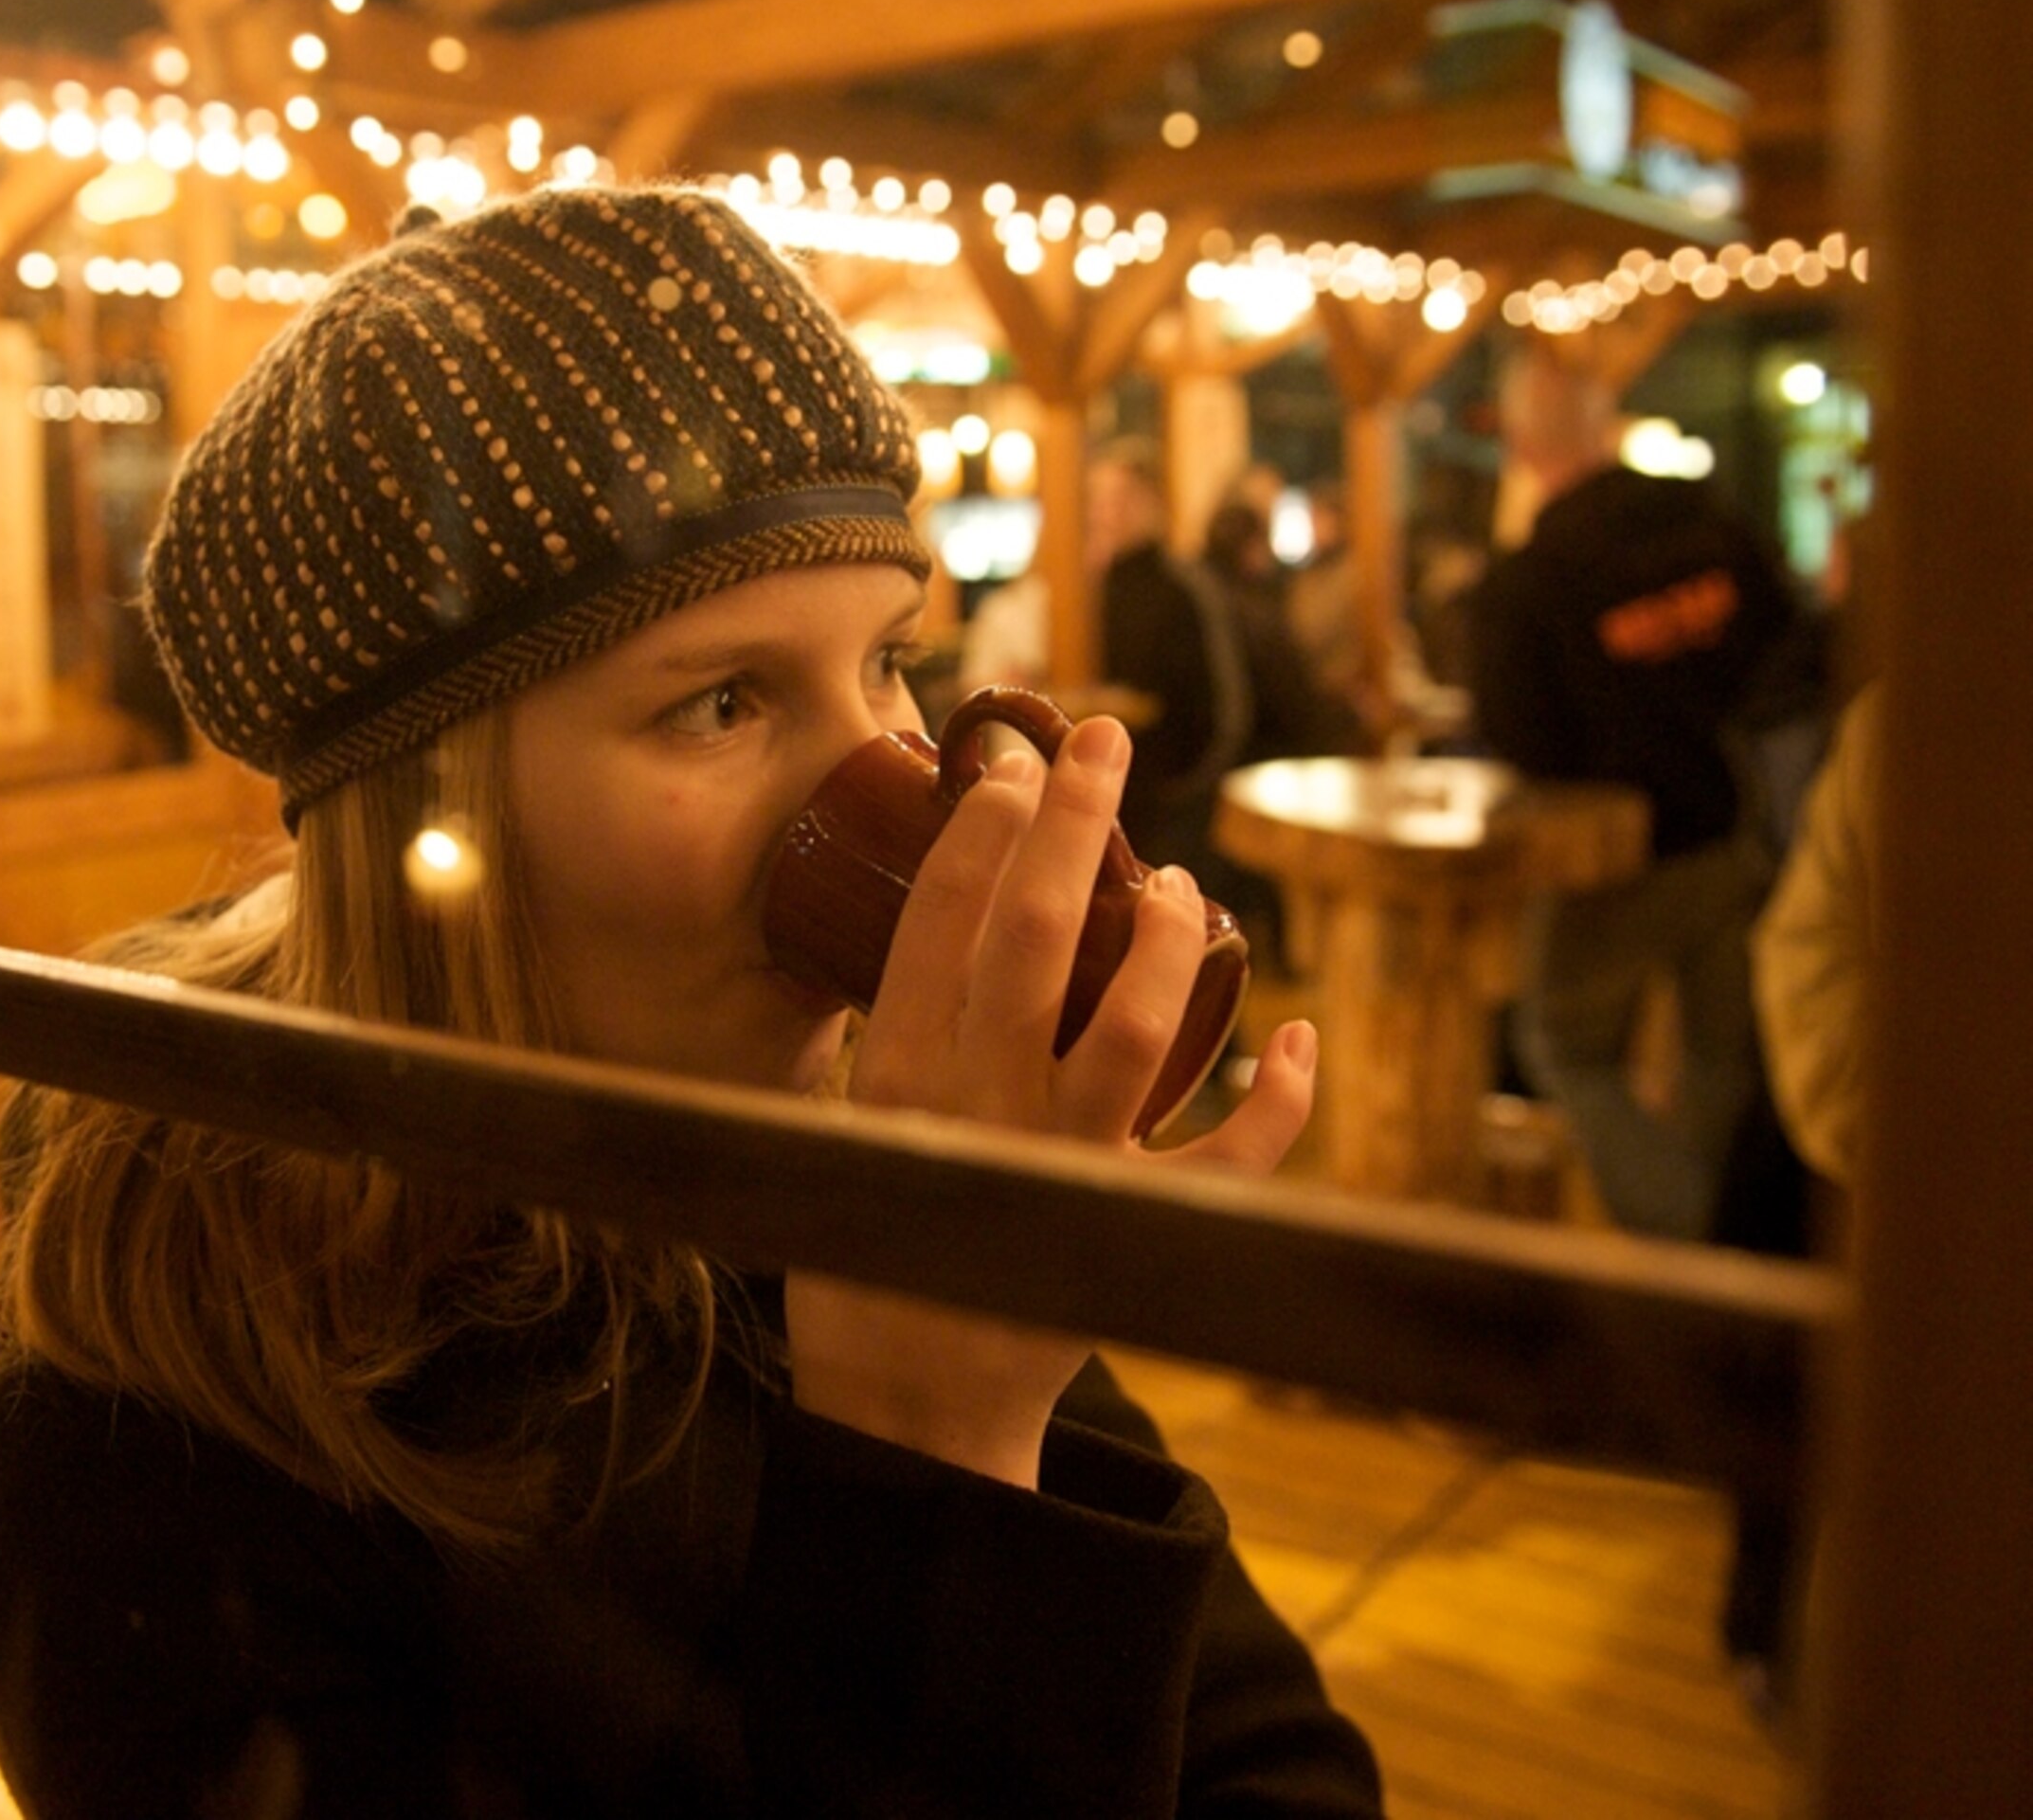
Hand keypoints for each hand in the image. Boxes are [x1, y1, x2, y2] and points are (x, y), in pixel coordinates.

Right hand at [785, 717, 1316, 1486]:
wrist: (912, 1405)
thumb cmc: (871, 1246)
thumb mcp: (850, 1124)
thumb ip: (897, 1024)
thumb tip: (944, 900)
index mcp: (901, 1079)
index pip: (940, 927)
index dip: (980, 833)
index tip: (1009, 759)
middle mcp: (982, 1109)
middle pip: (1038, 940)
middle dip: (1074, 827)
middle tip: (1105, 741)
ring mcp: (1065, 1169)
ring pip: (1137, 1027)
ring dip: (1173, 940)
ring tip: (1183, 882)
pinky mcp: (1134, 1231)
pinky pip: (1228, 1161)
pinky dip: (1279, 1100)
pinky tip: (1295, 1033)